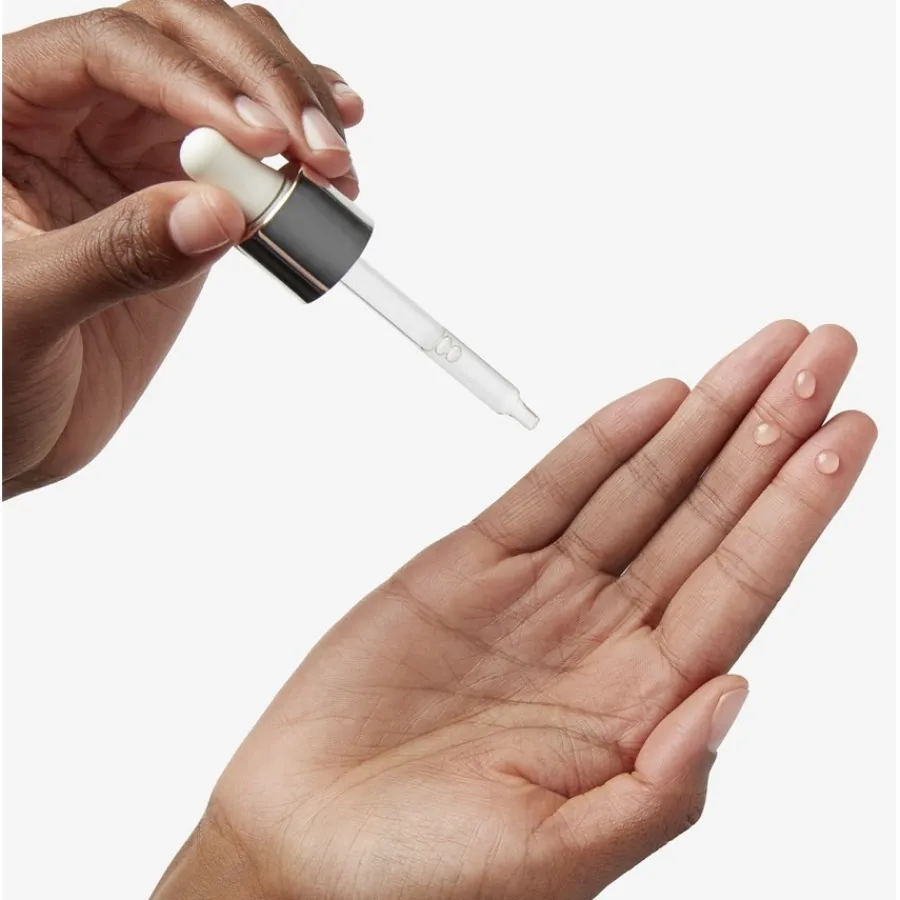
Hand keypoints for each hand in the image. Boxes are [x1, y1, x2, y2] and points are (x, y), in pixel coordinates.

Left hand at [2, 1, 362, 496]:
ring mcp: (135, 153)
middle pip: (185, 41)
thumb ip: (114, 253)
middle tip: (318, 146)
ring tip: (335, 161)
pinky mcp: (182, 199)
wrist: (13, 423)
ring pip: (229, 81)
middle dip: (264, 82)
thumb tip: (217, 210)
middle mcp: (76, 114)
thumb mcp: (25, 308)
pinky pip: (247, 153)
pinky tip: (329, 158)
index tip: (258, 138)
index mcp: (8, 112)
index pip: (114, 48)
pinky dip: (295, 150)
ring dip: (294, 108)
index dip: (194, 80)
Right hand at [152, 321, 875, 899]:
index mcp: (640, 704)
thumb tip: (736, 697)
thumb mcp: (557, 858)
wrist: (307, 847)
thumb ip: (660, 784)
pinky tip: (655, 401)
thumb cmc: (423, 875)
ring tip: (764, 357)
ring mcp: (541, 594)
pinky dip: (602, 441)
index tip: (844, 433)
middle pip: (709, 514)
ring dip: (703, 418)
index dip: (800, 505)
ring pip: (641, 485)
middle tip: (823, 353)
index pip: (744, 583)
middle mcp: (604, 636)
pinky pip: (549, 489)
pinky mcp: (471, 567)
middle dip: (769, 431)